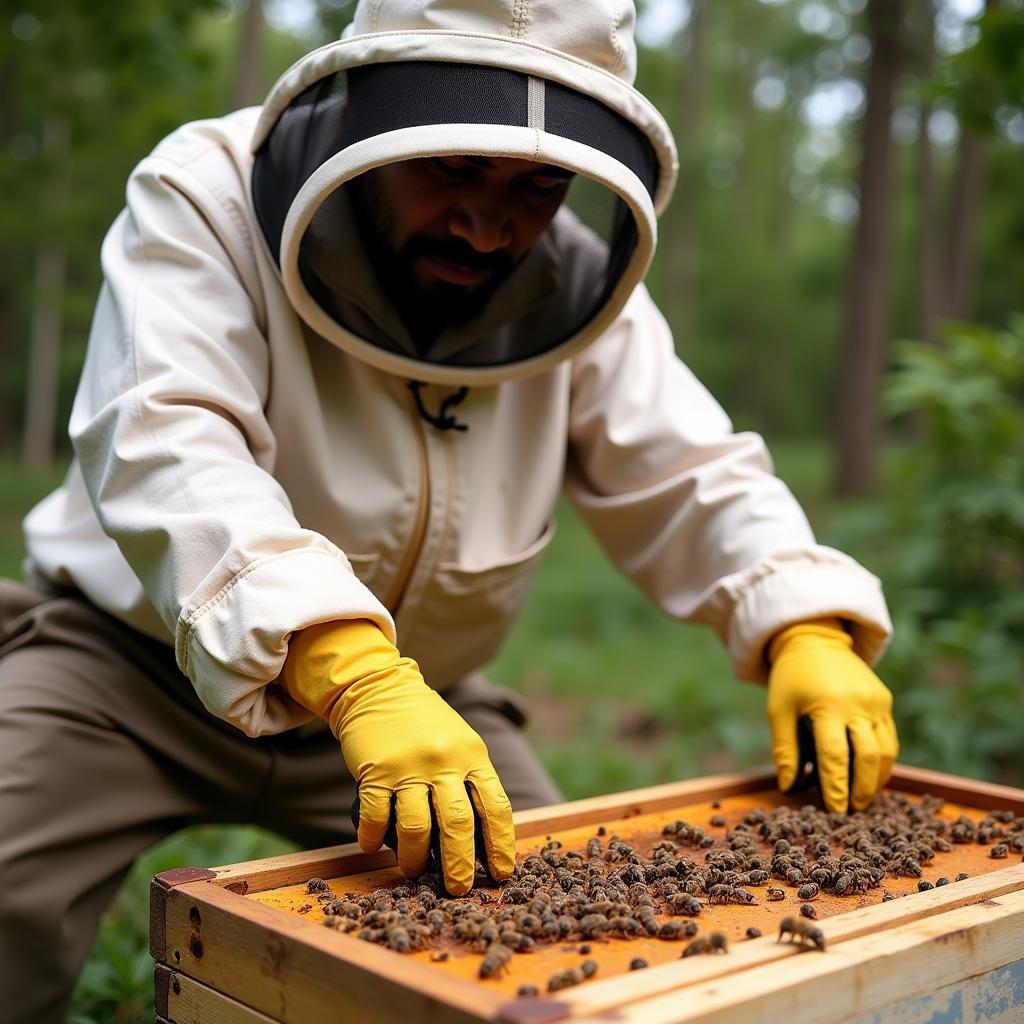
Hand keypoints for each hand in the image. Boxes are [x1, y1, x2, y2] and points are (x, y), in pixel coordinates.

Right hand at [281, 619, 515, 893]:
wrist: (381, 688)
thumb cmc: (427, 724)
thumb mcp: (461, 743)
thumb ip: (472, 780)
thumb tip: (484, 838)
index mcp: (472, 756)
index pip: (495, 806)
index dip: (501, 844)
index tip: (501, 873)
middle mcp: (444, 761)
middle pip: (457, 823)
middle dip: (460, 864)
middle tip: (458, 889)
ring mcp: (409, 765)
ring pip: (415, 827)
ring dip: (412, 858)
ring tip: (411, 870)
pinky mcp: (375, 769)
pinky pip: (375, 814)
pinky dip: (373, 837)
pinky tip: (372, 846)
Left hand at [767, 617, 898, 811]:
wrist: (815, 641)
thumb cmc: (791, 678)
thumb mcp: (778, 709)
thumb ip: (784, 749)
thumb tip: (788, 787)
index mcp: (828, 704)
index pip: (835, 756)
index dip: (836, 787)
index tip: (835, 812)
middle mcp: (858, 703)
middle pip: (869, 757)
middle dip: (862, 789)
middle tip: (852, 811)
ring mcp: (877, 701)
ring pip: (887, 751)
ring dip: (877, 779)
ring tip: (862, 798)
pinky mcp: (885, 700)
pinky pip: (890, 738)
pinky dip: (884, 760)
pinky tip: (871, 775)